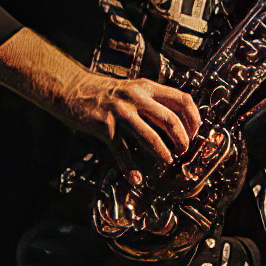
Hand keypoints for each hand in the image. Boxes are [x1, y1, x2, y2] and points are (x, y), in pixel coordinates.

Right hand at [69, 74, 202, 170]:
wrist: (71, 88)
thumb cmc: (102, 90)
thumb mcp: (132, 88)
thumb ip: (151, 100)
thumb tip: (174, 119)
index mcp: (146, 87)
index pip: (182, 100)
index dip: (193, 118)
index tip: (195, 131)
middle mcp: (136, 98)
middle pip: (170, 120)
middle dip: (182, 139)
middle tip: (183, 150)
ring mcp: (121, 112)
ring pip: (151, 137)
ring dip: (162, 153)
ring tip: (167, 161)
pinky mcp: (106, 127)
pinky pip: (123, 151)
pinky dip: (131, 168)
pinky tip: (137, 178)